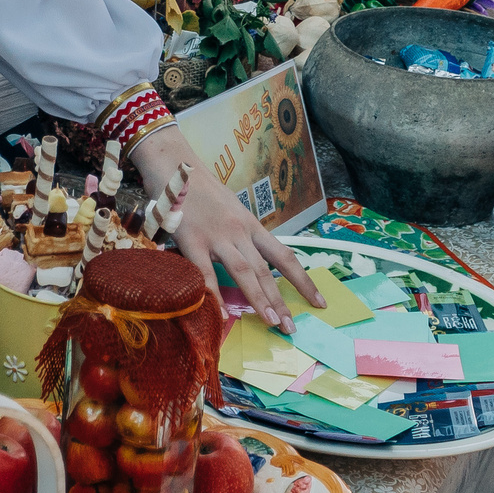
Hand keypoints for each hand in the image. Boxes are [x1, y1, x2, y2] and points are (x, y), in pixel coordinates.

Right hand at [129, 129, 322, 331]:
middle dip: (281, 300)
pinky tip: (221, 314)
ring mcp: (216, 236)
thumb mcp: (230, 210)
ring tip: (270, 322)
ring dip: (259, 299)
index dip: (303, 281)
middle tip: (291, 328)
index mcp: (252, 226)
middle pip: (266, 270)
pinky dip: (213, 295)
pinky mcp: (191, 239)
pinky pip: (205, 273)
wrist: (174, 164)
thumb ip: (239, 236)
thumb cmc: (201, 189)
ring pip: (243, 272)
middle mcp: (240, 232)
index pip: (284, 256)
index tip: (319, 302)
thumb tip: (249, 264)